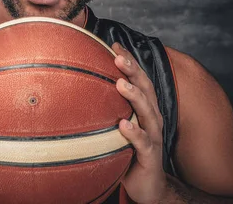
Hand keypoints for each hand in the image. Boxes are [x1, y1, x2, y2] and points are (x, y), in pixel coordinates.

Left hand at [112, 42, 166, 203]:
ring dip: (134, 96)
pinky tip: (124, 126)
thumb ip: (108, 109)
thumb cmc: (130, 152)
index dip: (129, 62)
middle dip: (133, 71)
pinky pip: (143, 143)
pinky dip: (135, 133)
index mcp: (145, 109)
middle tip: (118, 56)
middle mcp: (152, 118)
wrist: (149, 186)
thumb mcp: (119, 126)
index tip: (114, 45)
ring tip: (120, 84)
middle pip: (145, 89)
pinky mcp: (151, 156)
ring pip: (147, 112)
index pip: (139, 80)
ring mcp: (153, 136)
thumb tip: (79, 91)